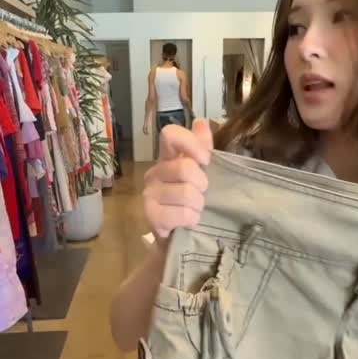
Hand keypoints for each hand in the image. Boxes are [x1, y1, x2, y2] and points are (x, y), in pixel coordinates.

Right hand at [143, 119, 212, 237]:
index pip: (170, 134)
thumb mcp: (201, 173)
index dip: (192, 144)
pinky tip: (188, 222)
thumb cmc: (190, 202)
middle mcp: (154, 172)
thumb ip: (201, 147)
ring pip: (187, 193)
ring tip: (195, 210)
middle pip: (185, 167)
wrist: (178, 236)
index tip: (206, 161)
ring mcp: (149, 194)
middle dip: (202, 184)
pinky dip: (192, 219)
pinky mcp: (151, 216)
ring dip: (199, 205)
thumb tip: (201, 122)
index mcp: (166, 158)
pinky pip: (183, 213)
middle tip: (202, 194)